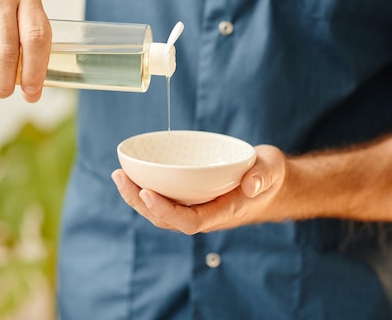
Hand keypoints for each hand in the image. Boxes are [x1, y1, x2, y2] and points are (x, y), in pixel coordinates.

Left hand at [111, 145, 288, 234]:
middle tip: (121, 178)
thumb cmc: (269, 176)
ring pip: (161, 212)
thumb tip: (249, 184)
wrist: (269, 183)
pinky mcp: (191, 199)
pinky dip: (145, 191)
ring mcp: (197, 208)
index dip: (165, 210)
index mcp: (224, 211)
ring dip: (137, 198)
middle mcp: (206, 214)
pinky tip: (132, 176)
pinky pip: (165, 201)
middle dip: (140, 202)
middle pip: (167, 219)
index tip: (146, 193)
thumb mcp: (272, 170)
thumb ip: (263, 175)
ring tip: (119, 176)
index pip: (190, 220)